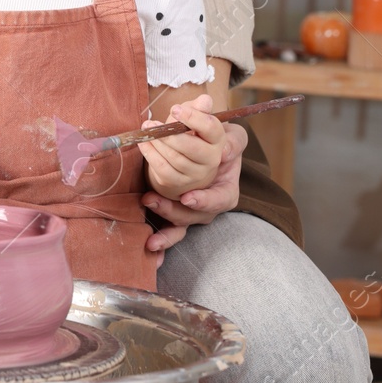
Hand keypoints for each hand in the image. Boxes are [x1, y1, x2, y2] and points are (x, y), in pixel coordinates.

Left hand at [137, 93, 226, 199]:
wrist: (180, 160)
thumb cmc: (188, 134)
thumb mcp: (193, 118)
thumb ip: (198, 108)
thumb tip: (205, 100)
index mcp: (218, 139)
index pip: (211, 128)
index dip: (193, 118)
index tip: (175, 109)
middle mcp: (211, 159)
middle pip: (192, 147)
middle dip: (171, 135)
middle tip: (154, 123)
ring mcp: (196, 174)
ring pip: (175, 158)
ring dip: (157, 142)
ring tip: (147, 129)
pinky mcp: (178, 183)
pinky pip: (162, 168)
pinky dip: (150, 154)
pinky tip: (143, 142)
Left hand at [142, 122, 244, 254]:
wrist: (201, 144)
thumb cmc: (220, 140)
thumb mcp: (234, 137)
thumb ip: (234, 143)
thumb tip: (224, 153)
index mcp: (225, 191)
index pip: (220, 200)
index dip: (204, 201)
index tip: (187, 198)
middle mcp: (207, 207)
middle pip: (192, 216)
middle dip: (171, 211)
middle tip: (151, 199)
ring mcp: (190, 213)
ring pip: (178, 226)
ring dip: (163, 228)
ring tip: (147, 219)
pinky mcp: (173, 212)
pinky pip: (167, 230)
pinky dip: (159, 240)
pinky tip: (149, 245)